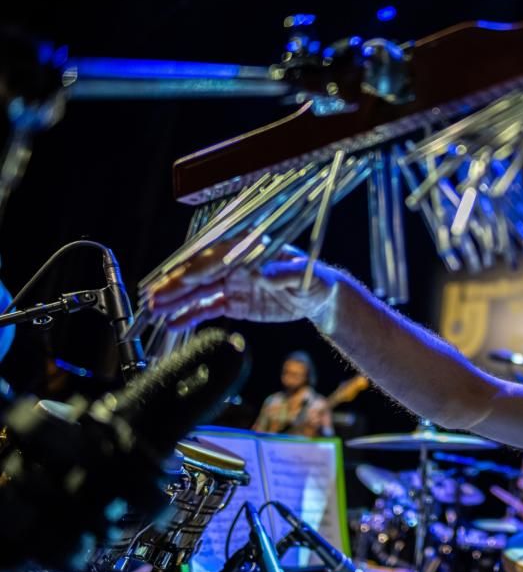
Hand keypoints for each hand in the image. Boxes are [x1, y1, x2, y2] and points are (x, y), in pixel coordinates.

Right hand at [148, 243, 340, 331]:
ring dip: (176, 299)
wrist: (319, 296)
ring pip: (199, 290)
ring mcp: (232, 282)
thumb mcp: (304, 275)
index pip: (220, 257)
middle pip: (202, 273)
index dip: (200, 268)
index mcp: (251, 249)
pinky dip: (190, 314)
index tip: (181, 278)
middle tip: (154, 296)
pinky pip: (208, 307)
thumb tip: (262, 272)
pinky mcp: (234, 301)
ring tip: (154, 309)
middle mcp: (236, 263)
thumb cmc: (315, 278)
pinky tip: (172, 322)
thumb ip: (283, 274)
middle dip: (177, 284)